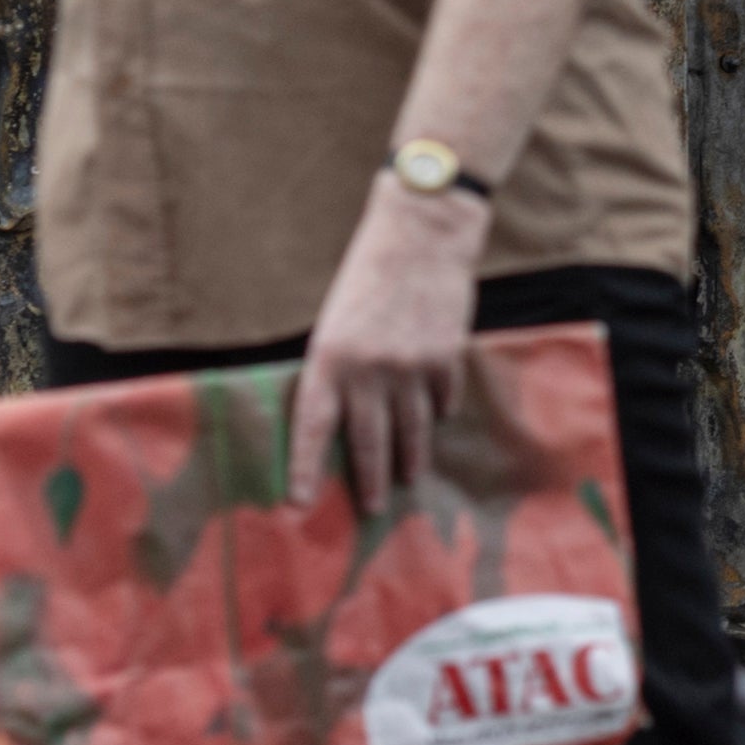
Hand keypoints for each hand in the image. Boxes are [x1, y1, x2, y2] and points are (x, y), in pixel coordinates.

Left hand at [293, 177, 483, 512]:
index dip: (303, 468)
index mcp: (329, 359)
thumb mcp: (335, 323)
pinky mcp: (447, 360)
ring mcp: (411, 368)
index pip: (312, 427)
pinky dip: (437, 412)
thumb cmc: (367, 277)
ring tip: (409, 478)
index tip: (297, 504)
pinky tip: (435, 419)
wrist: (422, 235)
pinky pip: (441, 402)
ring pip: (412, 431)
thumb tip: (340, 419)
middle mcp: (369, 370)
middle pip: (368, 441)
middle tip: (373, 509)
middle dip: (371, 480)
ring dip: (410, 459)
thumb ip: (335, 370)